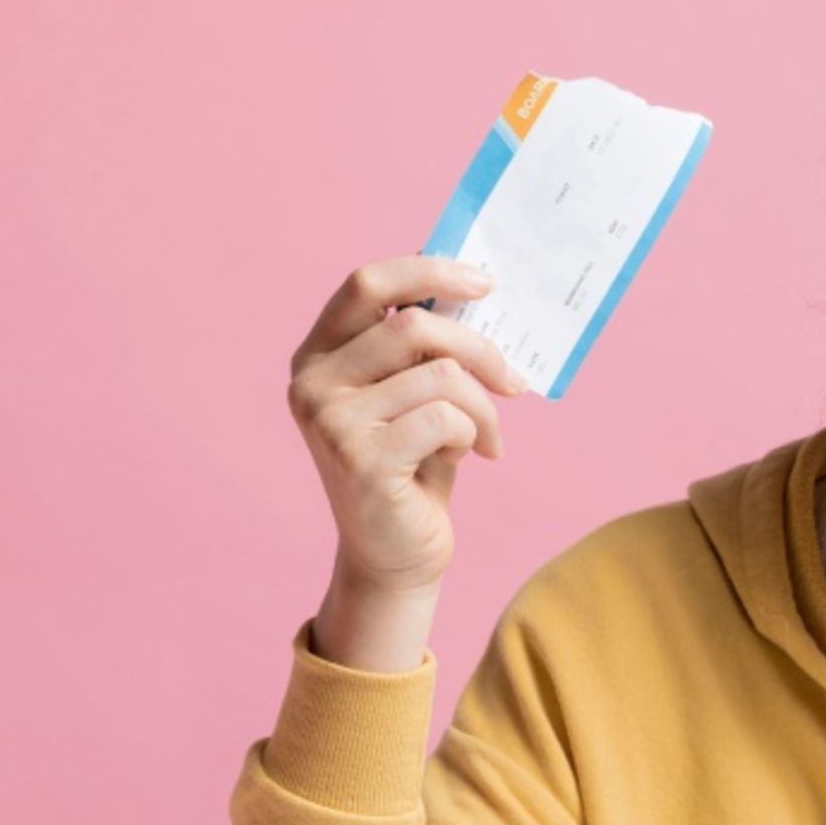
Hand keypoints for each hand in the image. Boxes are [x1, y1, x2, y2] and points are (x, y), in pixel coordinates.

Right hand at [286, 254, 525, 597]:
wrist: (397, 552)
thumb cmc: (415, 464)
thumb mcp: (416, 394)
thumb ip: (426, 346)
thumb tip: (476, 287)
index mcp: (319, 354)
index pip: (367, 284)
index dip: (429, 271)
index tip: (486, 281)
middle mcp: (311, 382)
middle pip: (414, 325)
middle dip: (481, 350)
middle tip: (514, 382)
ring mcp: (329, 420)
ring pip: (440, 374)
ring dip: (483, 406)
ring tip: (485, 436)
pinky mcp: (360, 458)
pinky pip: (446, 417)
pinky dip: (474, 433)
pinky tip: (467, 457)